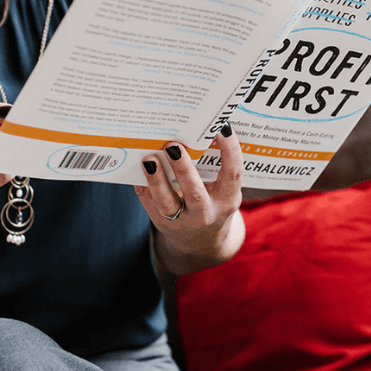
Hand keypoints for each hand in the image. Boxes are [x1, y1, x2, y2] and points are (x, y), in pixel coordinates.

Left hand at [135, 127, 245, 274]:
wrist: (201, 242)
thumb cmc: (214, 204)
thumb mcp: (223, 191)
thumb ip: (216, 169)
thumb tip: (194, 132)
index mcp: (227, 200)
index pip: (232, 174)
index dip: (231, 151)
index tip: (223, 128)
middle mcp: (206, 213)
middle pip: (195, 193)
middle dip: (184, 169)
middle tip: (174, 146)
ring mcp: (182, 220)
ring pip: (167, 202)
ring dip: (156, 180)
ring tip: (149, 159)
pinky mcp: (161, 221)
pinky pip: (148, 200)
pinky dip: (142, 182)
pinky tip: (137, 165)